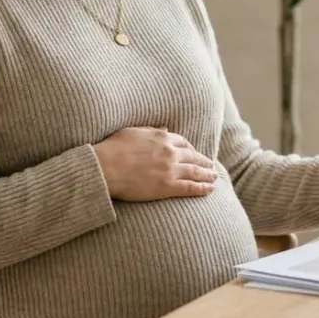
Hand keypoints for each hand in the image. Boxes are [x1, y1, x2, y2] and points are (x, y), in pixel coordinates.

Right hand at [92, 127, 219, 201]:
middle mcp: (170, 152)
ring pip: (195, 172)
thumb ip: (152, 130)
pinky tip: (210, 189)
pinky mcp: (167, 186)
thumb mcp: (133, 132)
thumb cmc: (113, 148)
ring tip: (214, 177)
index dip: (191, 149)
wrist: (104, 167)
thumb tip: (165, 128)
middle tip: (211, 166)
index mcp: (162, 137)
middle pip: (193, 156)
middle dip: (204, 161)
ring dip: (207, 174)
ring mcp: (170, 169)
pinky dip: (202, 188)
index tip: (195, 153)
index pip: (183, 142)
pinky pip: (190, 187)